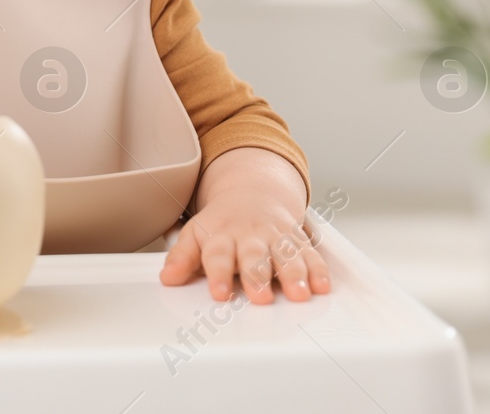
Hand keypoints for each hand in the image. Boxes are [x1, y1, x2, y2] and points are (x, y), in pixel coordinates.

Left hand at [158, 147, 330, 303]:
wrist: (253, 193)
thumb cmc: (222, 223)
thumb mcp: (196, 235)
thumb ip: (182, 258)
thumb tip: (167, 278)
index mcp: (222, 236)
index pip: (218, 255)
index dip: (218, 274)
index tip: (219, 292)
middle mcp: (250, 236)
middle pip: (254, 255)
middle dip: (258, 276)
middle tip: (261, 296)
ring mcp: (275, 237)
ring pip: (286, 255)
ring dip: (294, 274)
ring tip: (299, 293)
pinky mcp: (298, 240)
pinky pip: (310, 253)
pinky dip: (318, 269)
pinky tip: (322, 285)